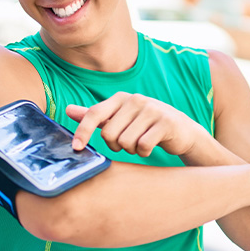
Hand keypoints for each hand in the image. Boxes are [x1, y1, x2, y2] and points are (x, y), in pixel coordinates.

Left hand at [66, 92, 209, 156]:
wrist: (181, 130)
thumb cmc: (145, 125)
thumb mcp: (119, 118)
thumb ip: (95, 115)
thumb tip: (68, 110)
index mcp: (121, 98)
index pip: (94, 113)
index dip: (83, 132)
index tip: (76, 148)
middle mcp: (135, 100)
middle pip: (109, 134)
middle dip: (115, 145)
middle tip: (126, 143)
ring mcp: (152, 110)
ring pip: (125, 142)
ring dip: (131, 150)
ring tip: (140, 143)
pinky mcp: (166, 123)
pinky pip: (143, 146)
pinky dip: (144, 152)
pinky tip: (150, 147)